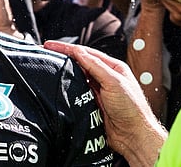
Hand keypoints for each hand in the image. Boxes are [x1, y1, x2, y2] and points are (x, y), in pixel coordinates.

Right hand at [43, 40, 166, 165]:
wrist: (133, 136)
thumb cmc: (132, 109)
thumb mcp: (114, 82)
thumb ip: (96, 66)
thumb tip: (79, 52)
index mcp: (113, 67)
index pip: (86, 53)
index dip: (67, 48)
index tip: (51, 45)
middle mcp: (105, 77)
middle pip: (80, 63)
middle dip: (63, 57)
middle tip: (46, 53)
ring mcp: (98, 91)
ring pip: (77, 77)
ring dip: (65, 71)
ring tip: (49, 66)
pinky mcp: (92, 104)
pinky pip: (77, 93)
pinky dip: (68, 88)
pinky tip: (59, 86)